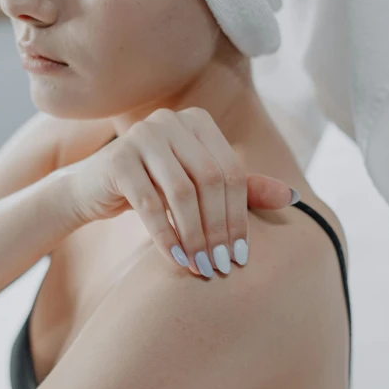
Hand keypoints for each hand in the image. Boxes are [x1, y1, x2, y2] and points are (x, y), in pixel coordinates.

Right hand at [60, 107, 298, 276]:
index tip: (241, 255)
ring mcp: (142, 135)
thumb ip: (243, 190)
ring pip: (181, 193)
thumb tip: (294, 198)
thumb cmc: (154, 189)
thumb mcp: (199, 188)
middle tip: (222, 266)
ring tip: (202, 268)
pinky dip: (166, 237)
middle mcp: (171, 120)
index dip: (240, 215)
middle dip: (219, 228)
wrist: (94, 190)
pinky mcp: (117, 160)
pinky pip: (149, 205)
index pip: (232, 171)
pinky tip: (177, 261)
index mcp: (198, 122)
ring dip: (195, 236)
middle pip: (210, 180)